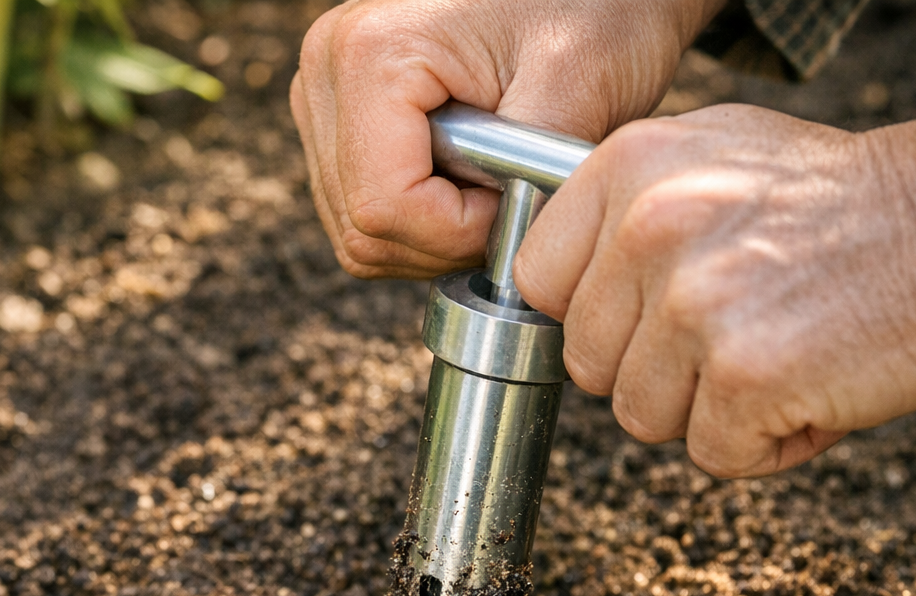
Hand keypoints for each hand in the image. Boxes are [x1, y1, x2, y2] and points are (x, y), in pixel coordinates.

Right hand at [290, 0, 723, 277]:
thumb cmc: (591, 7)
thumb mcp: (580, 81)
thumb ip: (528, 174)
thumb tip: (501, 250)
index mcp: (371, 56)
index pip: (383, 208)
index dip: (456, 233)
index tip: (515, 203)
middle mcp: (327, 75)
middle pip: (362, 228)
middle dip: (445, 240)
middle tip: (511, 199)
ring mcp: (324, 98)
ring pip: (358, 231)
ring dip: (434, 234)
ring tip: (493, 182)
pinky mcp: (337, 120)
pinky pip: (362, 213)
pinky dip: (420, 220)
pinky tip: (467, 179)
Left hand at [515, 105, 915, 477]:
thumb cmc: (835, 200)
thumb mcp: (709, 157)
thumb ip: (621, 213)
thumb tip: (556, 286)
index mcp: (626, 169)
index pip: (536, 283)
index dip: (590, 318)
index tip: (637, 319)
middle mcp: (649, 229)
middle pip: (588, 363)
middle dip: (653, 369)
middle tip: (729, 333)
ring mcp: (694, 304)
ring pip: (640, 416)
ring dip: (706, 410)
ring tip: (772, 354)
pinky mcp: (743, 374)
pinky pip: (713, 454)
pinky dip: (764, 443)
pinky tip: (806, 389)